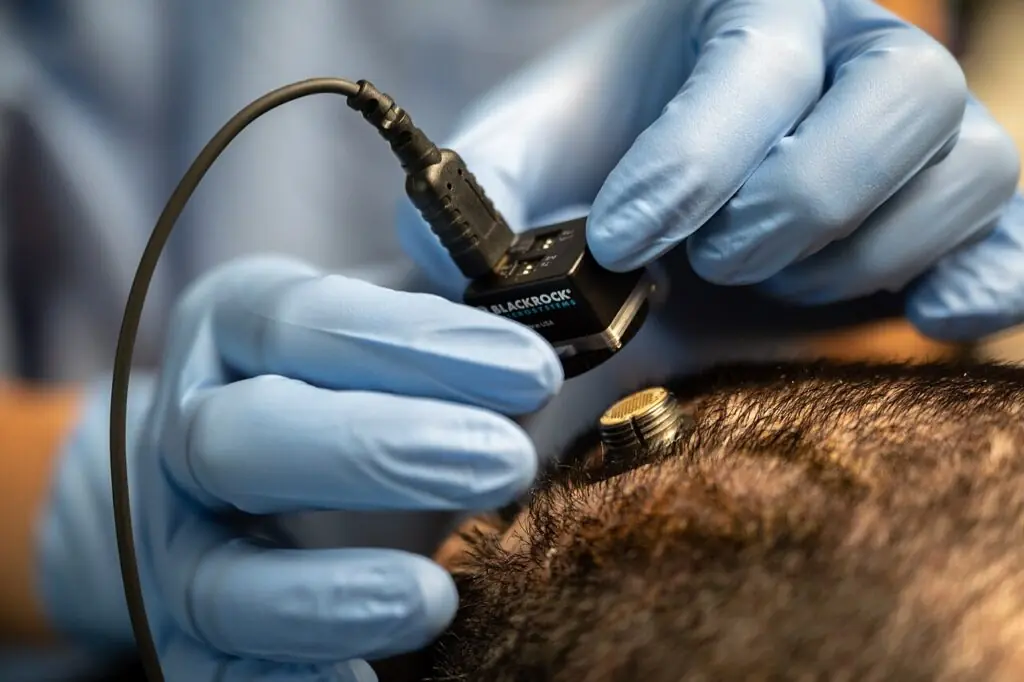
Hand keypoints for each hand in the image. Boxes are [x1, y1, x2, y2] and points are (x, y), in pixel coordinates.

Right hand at [40, 256, 560, 679]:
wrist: (247, 475)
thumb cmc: (348, 383)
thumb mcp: (387, 318)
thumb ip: (439, 284)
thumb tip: (487, 246)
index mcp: (237, 328)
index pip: (302, 321)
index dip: (415, 345)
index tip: (533, 367)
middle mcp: (190, 428)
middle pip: (242, 439)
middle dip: (375, 451)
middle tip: (506, 462)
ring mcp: (178, 541)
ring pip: (219, 577)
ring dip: (325, 595)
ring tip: (436, 597)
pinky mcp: (187, 632)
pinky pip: (217, 671)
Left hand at [397, 0, 1022, 341]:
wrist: (678, 185)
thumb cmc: (606, 155)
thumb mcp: (529, 157)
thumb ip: (482, 188)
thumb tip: (460, 254)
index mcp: (749, 10)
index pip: (757, 61)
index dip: (698, 156)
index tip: (629, 238)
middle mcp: (856, 50)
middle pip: (897, 94)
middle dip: (797, 199)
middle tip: (718, 259)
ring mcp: (924, 129)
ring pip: (966, 166)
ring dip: (866, 249)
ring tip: (776, 281)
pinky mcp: (964, 208)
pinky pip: (1020, 233)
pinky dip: (989, 281)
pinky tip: (927, 318)